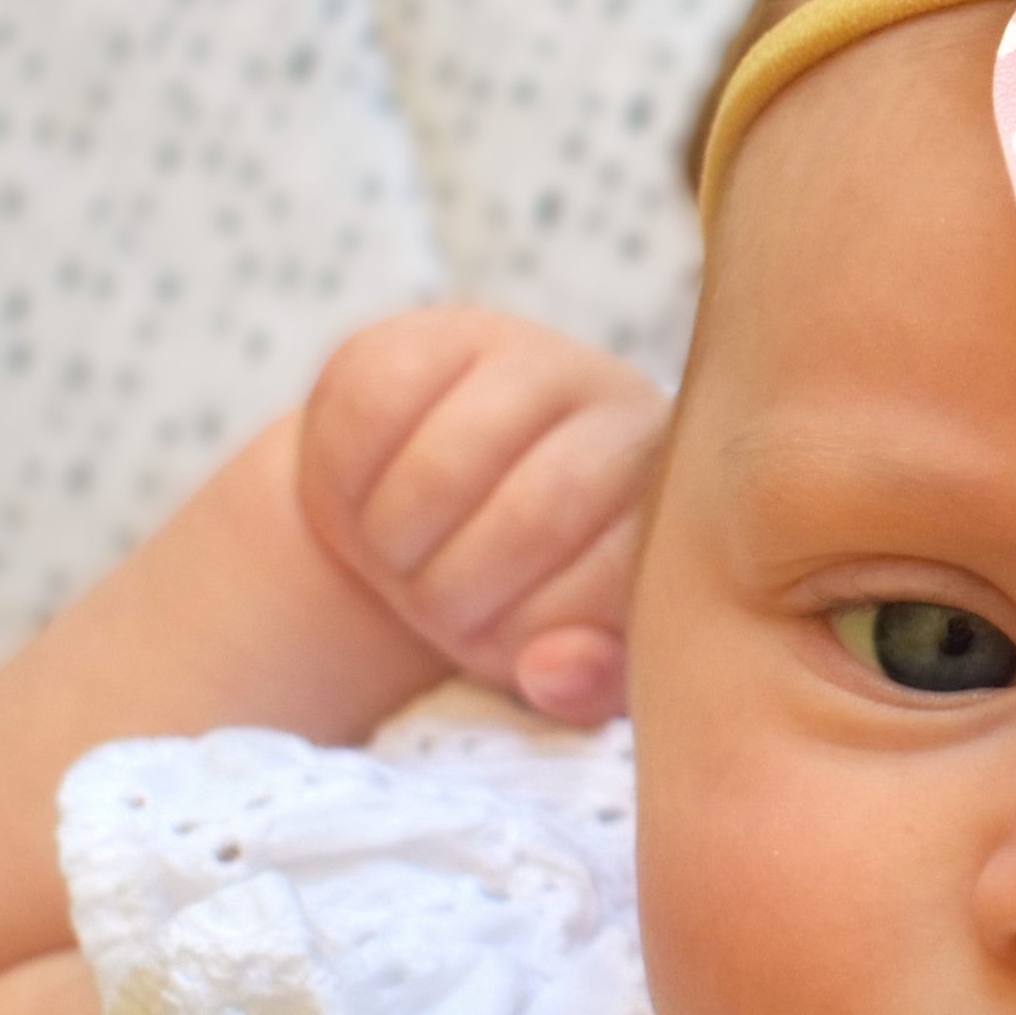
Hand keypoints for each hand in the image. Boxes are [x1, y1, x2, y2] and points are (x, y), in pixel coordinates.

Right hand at [297, 308, 667, 724]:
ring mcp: (535, 359)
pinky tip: (365, 489)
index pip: (613, 576)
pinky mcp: (435, 333)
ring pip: (444, 465)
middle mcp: (621, 412)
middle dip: (456, 590)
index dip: (529, 630)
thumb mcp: (560, 651)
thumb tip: (554, 673)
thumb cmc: (519, 592)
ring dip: (396, 538)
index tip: (493, 640)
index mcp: (671, 500)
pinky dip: (345, 475)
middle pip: (532, 516)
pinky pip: (370, 405)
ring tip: (402, 553)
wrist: (427, 513)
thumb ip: (583, 681)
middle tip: (432, 604)